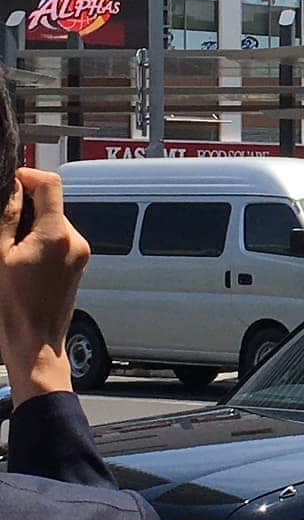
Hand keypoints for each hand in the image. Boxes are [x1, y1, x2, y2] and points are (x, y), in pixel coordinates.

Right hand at [0, 169, 89, 405]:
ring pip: (55, 222)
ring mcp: (81, 253)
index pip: (51, 184)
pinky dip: (42, 239)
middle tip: (2, 222)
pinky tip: (23, 259)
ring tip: (11, 248)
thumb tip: (13, 186)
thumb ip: (7, 217)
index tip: (10, 182)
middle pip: (52, 204)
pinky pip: (61, 239)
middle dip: (27, 206)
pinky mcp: (79, 264)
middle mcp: (76, 240)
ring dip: (33, 225)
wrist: (36, 343)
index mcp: (57, 235)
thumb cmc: (13, 307)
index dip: (28, 176)